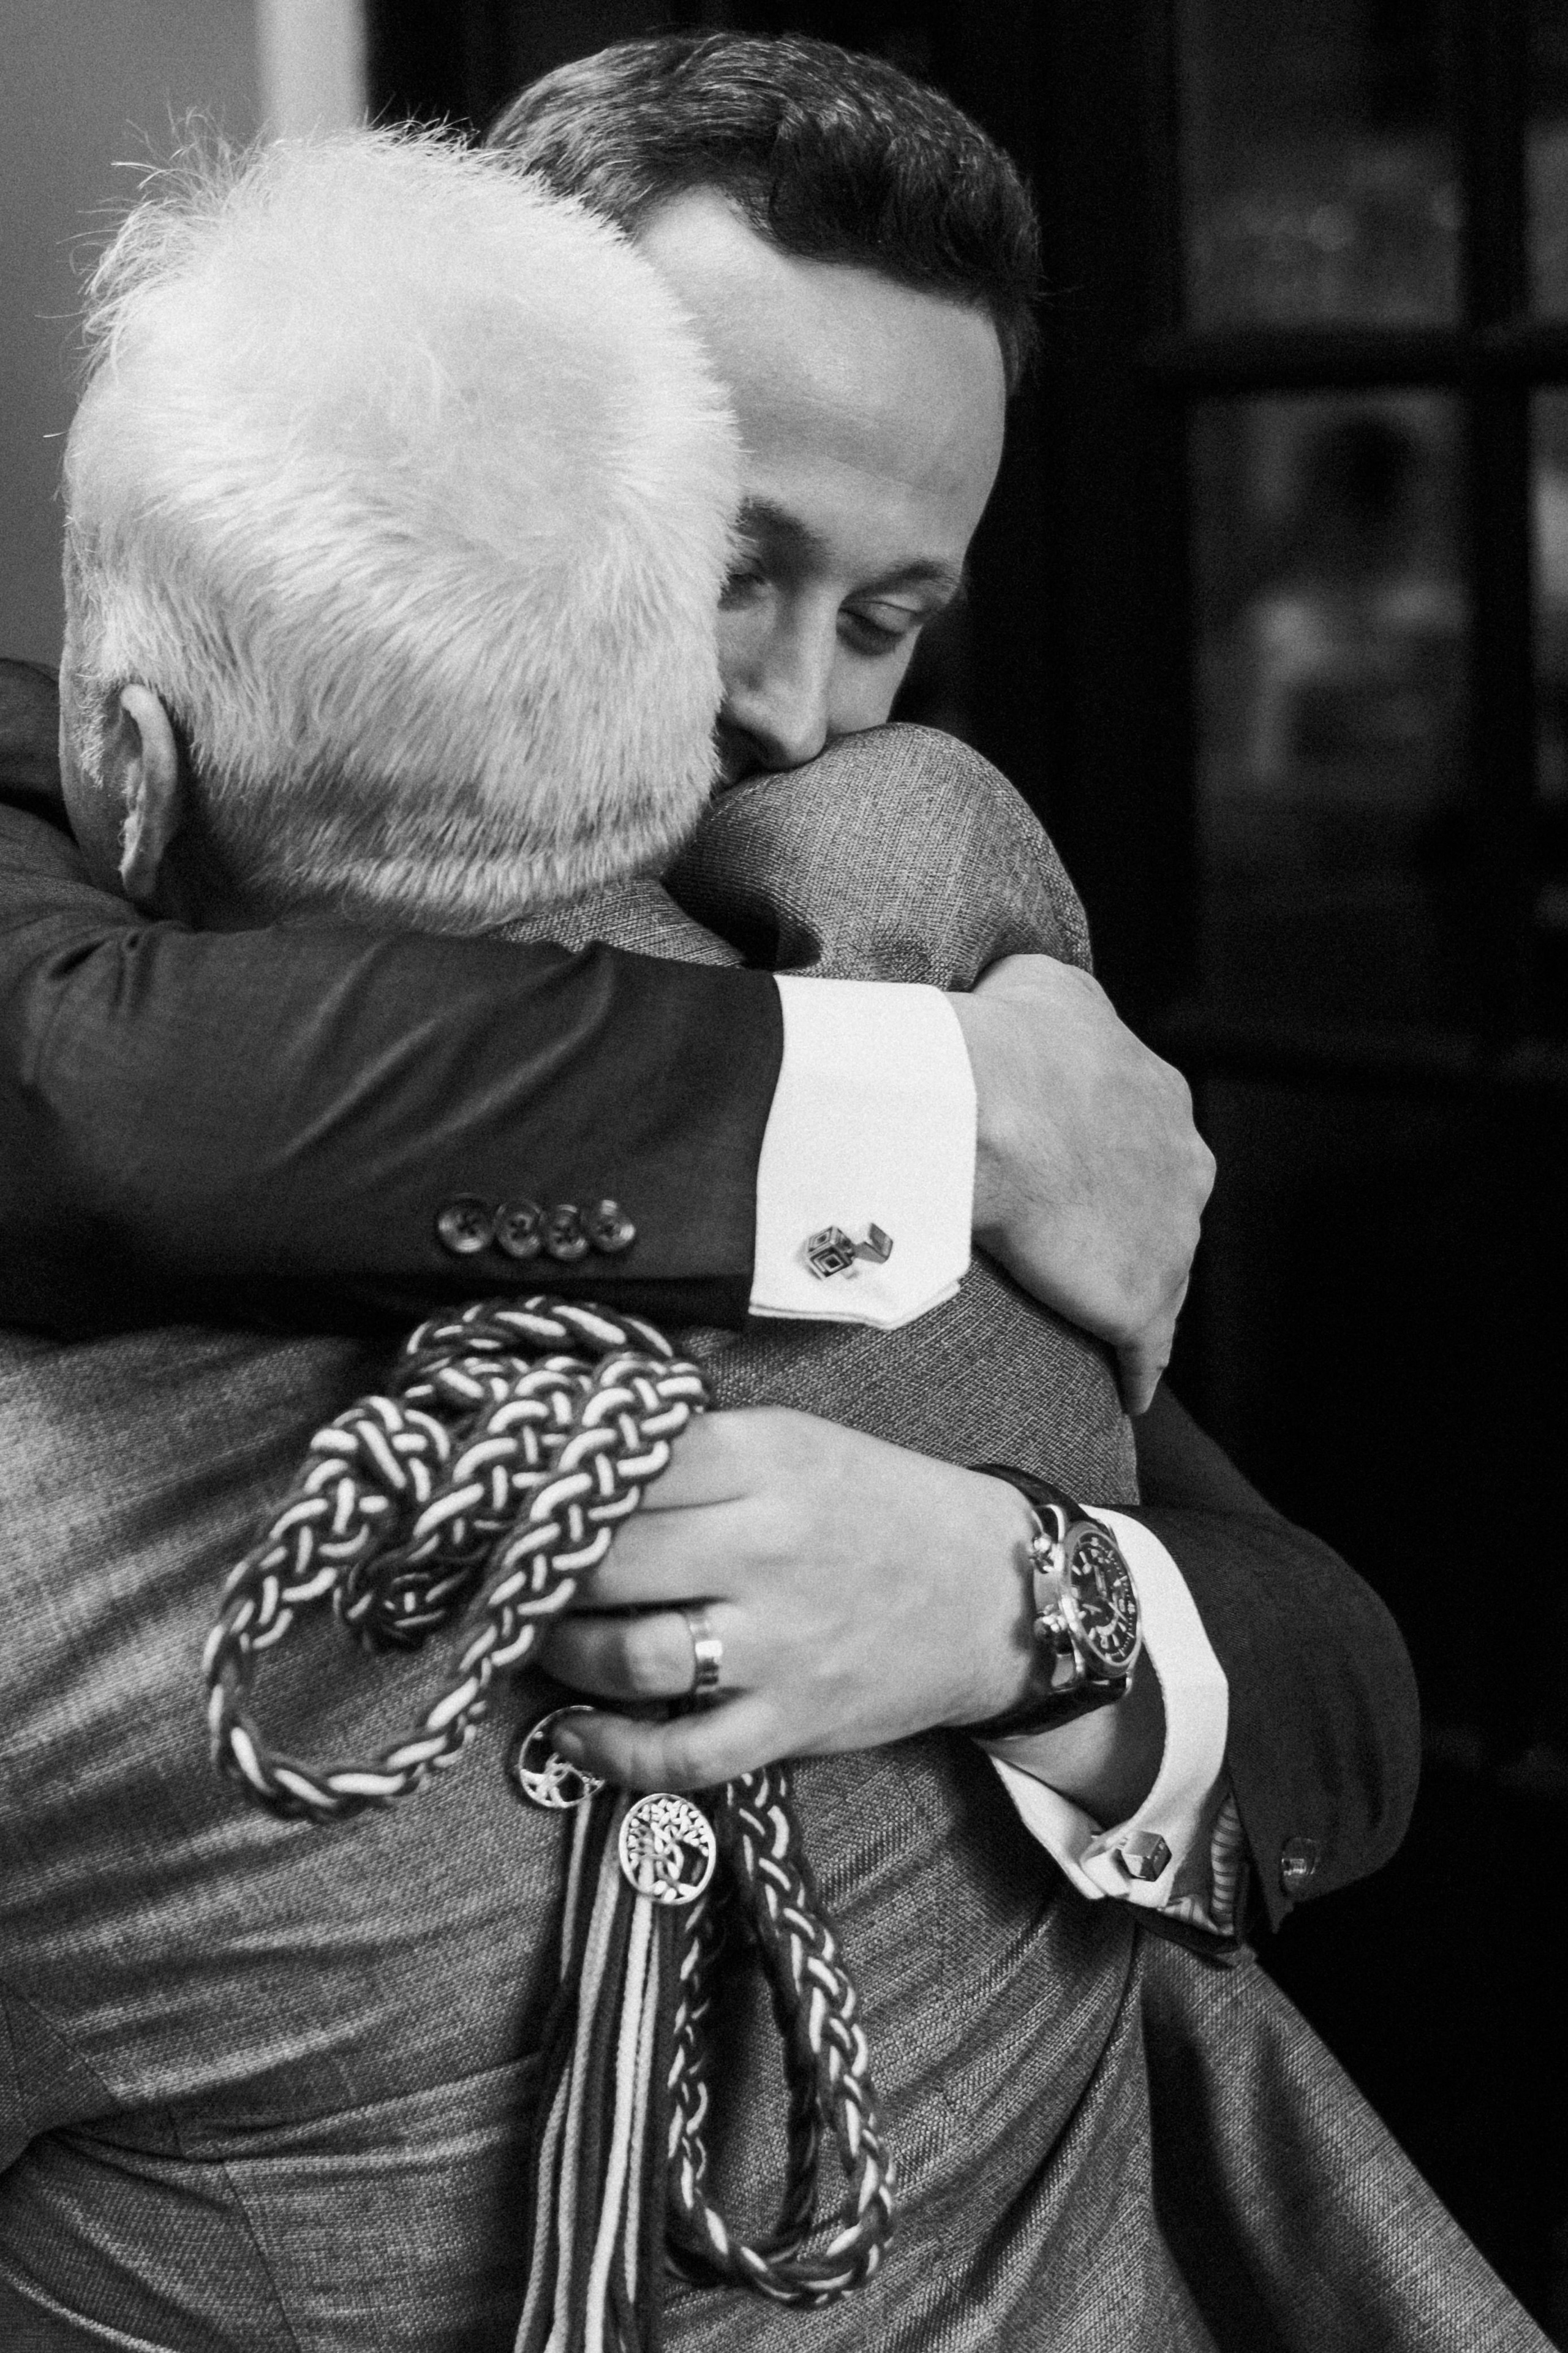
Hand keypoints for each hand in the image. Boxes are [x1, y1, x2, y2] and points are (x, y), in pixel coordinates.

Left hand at [540, 1408, 1038, 1790]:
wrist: (992, 1591)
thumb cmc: (879, 1506)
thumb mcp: (797, 1440)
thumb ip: (698, 1448)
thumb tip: (576, 1453)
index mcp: (766, 1459)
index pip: (625, 1464)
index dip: (552, 1481)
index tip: (511, 1495)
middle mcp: (767, 1547)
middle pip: (607, 1559)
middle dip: (538, 1569)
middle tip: (510, 1571)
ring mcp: (779, 1643)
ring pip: (629, 1656)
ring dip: (561, 1654)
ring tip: (540, 1638)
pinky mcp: (791, 1721)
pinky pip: (683, 1754)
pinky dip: (612, 1754)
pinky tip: (573, 1734)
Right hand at [948, 957, 1213, 1413]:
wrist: (991, 1105)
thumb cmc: (1009, 1041)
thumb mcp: (1047, 986)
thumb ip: (1064, 1003)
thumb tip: (1047, 1005)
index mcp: (1163, 1099)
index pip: (1147, 1142)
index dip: (1109, 1162)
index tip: (1074, 1177)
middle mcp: (1185, 1168)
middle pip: (1164, 1211)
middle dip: (1131, 1228)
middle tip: (1076, 1248)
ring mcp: (1171, 1239)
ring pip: (1161, 1278)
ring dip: (1130, 1295)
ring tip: (1093, 1319)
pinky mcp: (1143, 1302)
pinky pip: (1149, 1348)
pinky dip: (1138, 1369)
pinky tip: (1128, 1391)